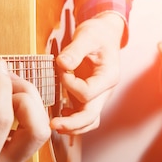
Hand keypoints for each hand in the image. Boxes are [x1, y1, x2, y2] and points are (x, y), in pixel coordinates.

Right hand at [0, 60, 51, 161]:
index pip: (1, 120)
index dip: (2, 86)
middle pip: (37, 130)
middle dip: (26, 96)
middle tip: (5, 78)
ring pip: (41, 131)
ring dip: (30, 102)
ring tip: (7, 85)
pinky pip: (32, 133)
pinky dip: (25, 111)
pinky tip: (7, 98)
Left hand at [50, 12, 124, 134]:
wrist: (104, 34)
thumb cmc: (97, 34)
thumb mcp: (87, 36)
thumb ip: (75, 50)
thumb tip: (62, 64)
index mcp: (108, 77)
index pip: (87, 92)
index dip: (70, 85)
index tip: (61, 69)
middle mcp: (105, 91)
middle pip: (91, 116)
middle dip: (72, 123)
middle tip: (53, 124)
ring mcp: (98, 96)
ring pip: (88, 121)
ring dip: (72, 127)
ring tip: (54, 125)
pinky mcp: (89, 97)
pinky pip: (83, 116)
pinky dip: (72, 121)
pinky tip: (59, 114)